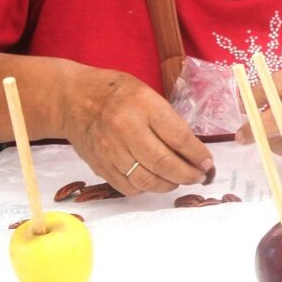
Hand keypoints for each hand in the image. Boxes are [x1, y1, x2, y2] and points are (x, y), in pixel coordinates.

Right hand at [61, 69, 212, 195]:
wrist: (73, 99)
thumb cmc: (117, 93)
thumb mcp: (148, 94)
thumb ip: (169, 120)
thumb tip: (194, 150)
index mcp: (143, 105)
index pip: (178, 137)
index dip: (197, 155)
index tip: (208, 163)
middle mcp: (126, 128)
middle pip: (164, 163)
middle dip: (188, 175)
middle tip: (199, 177)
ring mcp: (110, 150)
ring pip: (147, 180)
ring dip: (169, 185)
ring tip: (179, 180)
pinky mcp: (100, 165)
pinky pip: (128, 187)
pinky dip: (146, 189)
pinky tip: (154, 180)